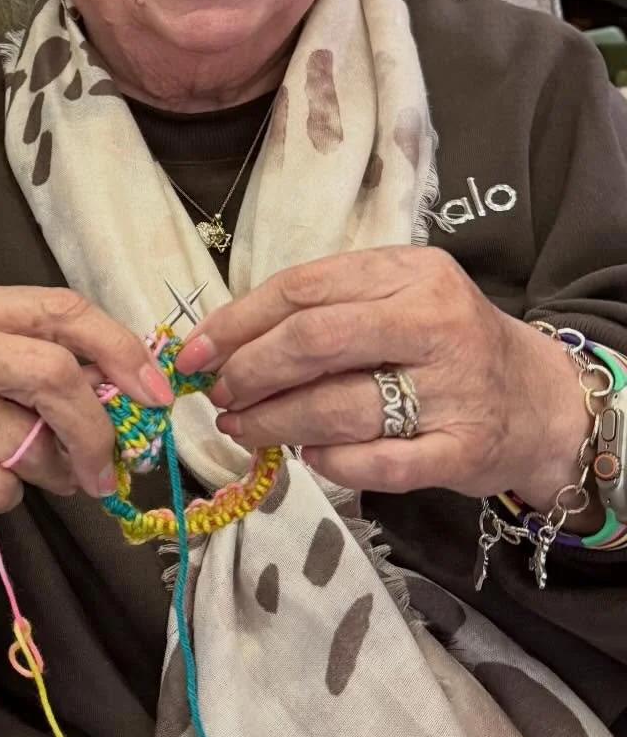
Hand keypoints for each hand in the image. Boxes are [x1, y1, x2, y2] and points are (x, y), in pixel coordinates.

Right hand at [0, 283, 169, 566]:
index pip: (63, 309)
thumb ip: (52, 364)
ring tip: (32, 471)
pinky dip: (7, 497)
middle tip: (107, 469)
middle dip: (95, 430)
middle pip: (53, 375)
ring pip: (29, 444)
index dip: (121, 349)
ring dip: (51, 473)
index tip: (157, 396)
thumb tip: (135, 396)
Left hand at [175, 248, 590, 508]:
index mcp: (410, 273)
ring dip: (275, 422)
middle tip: (219, 394)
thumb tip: (221, 341)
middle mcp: (435, 324)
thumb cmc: (446, 345)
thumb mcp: (397, 299)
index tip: (194, 351)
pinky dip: (331, 463)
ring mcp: (454, 390)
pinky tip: (308, 457)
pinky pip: (378, 463)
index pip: (303, 289)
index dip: (237, 322)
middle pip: (315, 341)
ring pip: (339, 406)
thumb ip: (325, 309)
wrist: (542, 400)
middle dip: (250, 371)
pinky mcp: (463, 450)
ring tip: (244, 428)